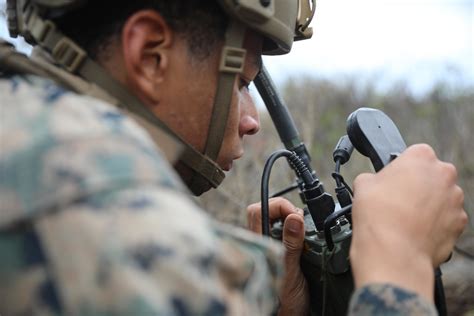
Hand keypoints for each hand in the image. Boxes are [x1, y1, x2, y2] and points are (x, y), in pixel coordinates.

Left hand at [247, 197, 308, 315]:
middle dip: (285, 210)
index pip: (258, 210)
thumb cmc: (284, 301)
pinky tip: (303, 239)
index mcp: (258, 245)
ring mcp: (268, 245)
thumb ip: (291, 245)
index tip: (296, 214)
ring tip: (303, 230)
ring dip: (291, 220)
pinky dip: (294, 230)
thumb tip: (294, 217)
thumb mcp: (291, 272)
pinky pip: (283, 232)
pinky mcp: (278, 251)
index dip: (277, 206)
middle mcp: (260, 242)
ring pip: (274, 220)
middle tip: (301, 221)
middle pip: (265, 211)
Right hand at [350, 144, 467, 300]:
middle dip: (417, 185)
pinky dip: (433, 224)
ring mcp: (455, 200)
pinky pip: (445, 219)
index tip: (392, 181)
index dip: (401, 169)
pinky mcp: (459, 223)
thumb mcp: (363, 184)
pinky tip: (414, 231)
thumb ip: (374, 177)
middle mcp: (444, 174)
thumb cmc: (378, 215)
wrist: (393, 252)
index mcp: (421, 156)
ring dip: (426, 205)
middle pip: (431, 175)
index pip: (413, 155)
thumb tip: (374, 183)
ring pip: (440, 198)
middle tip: (396, 200)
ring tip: (404, 219)